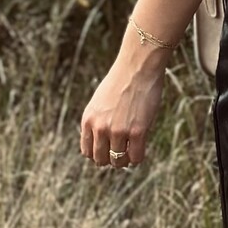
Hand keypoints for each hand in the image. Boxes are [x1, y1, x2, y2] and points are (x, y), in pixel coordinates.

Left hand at [79, 43, 167, 169]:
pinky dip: (138, 158)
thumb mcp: (100, 101)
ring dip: (125, 160)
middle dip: (111, 159)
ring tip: (132, 150)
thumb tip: (103, 141)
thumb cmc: (121, 81)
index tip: (108, 150)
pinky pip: (136, 158)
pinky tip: (141, 148)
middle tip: (122, 152)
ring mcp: (118, 131)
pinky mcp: (137, 132)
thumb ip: (98, 120)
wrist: (138, 66)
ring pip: (118, 161)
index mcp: (88, 120)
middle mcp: (100, 128)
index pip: (87, 152)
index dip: (99, 154)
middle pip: (101, 160)